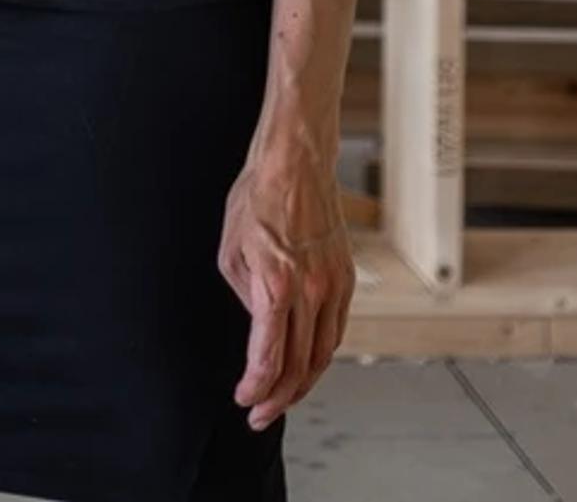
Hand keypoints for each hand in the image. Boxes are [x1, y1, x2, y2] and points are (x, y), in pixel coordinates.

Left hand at [221, 126, 353, 430]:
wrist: (296, 163)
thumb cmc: (257, 198)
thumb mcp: (230, 251)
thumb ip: (245, 297)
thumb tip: (259, 326)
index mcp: (276, 286)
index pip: (270, 357)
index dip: (256, 387)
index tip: (244, 400)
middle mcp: (311, 291)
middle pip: (299, 365)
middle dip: (277, 398)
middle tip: (258, 414)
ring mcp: (334, 286)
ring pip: (323, 353)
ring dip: (302, 384)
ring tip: (281, 399)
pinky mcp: (346, 278)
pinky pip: (335, 329)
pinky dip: (320, 355)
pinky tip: (306, 365)